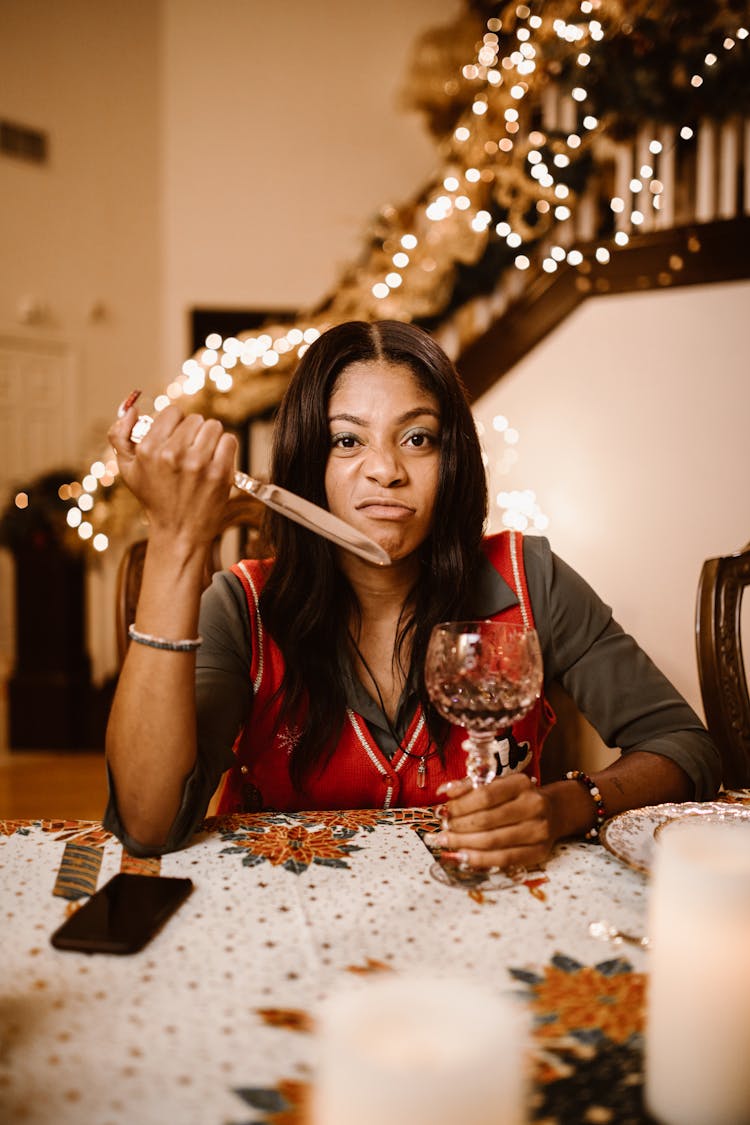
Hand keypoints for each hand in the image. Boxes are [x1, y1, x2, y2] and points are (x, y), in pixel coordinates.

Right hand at [108, 395, 237, 548]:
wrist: (179, 531)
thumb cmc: (154, 498)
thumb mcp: (128, 469)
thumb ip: (120, 435)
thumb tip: (132, 408)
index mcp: (149, 449)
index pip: (172, 412)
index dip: (175, 425)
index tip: (175, 440)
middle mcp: (173, 454)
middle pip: (195, 419)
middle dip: (193, 433)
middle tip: (189, 452)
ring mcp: (199, 463)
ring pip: (213, 427)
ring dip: (210, 439)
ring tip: (203, 457)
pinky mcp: (220, 473)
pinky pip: (229, 440)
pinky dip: (225, 448)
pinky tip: (215, 462)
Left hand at [431, 773, 557, 870]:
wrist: (553, 812)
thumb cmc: (517, 797)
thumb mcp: (498, 784)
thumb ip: (471, 786)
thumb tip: (444, 792)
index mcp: (521, 783)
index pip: (485, 795)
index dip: (460, 806)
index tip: (444, 812)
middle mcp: (534, 805)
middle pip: (487, 820)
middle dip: (459, 827)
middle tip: (442, 831)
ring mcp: (538, 830)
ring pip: (493, 841)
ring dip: (464, 844)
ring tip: (447, 843)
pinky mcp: (539, 852)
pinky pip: (504, 859)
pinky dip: (480, 859)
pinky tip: (463, 857)